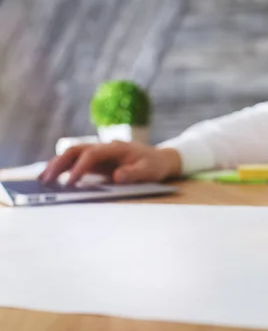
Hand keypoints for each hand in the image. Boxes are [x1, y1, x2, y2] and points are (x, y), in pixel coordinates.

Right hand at [40, 141, 181, 184]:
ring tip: (43, 181)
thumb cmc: (155, 165)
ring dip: (57, 165)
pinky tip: (53, 179)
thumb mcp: (149, 171)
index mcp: (116, 148)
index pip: (92, 155)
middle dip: (59, 163)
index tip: (70, 183)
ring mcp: (99, 153)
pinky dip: (63, 169)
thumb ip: (134, 174)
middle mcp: (104, 147)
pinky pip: (76, 162)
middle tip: (46, 180)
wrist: (160, 159)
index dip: (79, 168)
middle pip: (76, 150)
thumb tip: (117, 176)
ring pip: (72, 154)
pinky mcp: (97, 161)